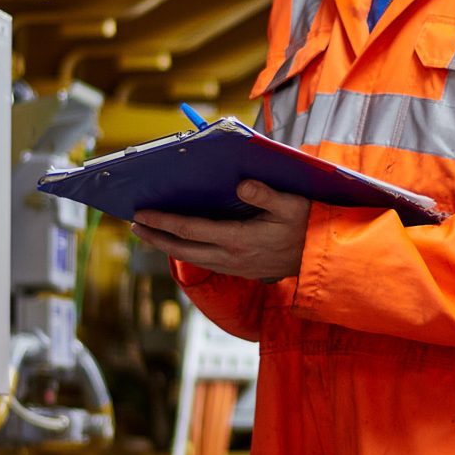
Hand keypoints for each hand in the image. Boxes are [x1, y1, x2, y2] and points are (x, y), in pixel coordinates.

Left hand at [135, 182, 313, 281]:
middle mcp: (231, 256)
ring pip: (190, 258)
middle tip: (134, 225)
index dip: (163, 221)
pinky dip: (185, 252)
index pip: (190, 230)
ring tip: (148, 234)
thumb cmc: (306, 225)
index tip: (142, 214)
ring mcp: (234, 266)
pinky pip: (204, 262)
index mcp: (239, 238)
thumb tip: (241, 184)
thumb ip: (265, 194)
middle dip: (155, 236)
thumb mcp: (291, 205)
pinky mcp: (239, 270)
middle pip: (182, 249)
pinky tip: (178, 244)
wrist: (320, 258)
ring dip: (166, 246)